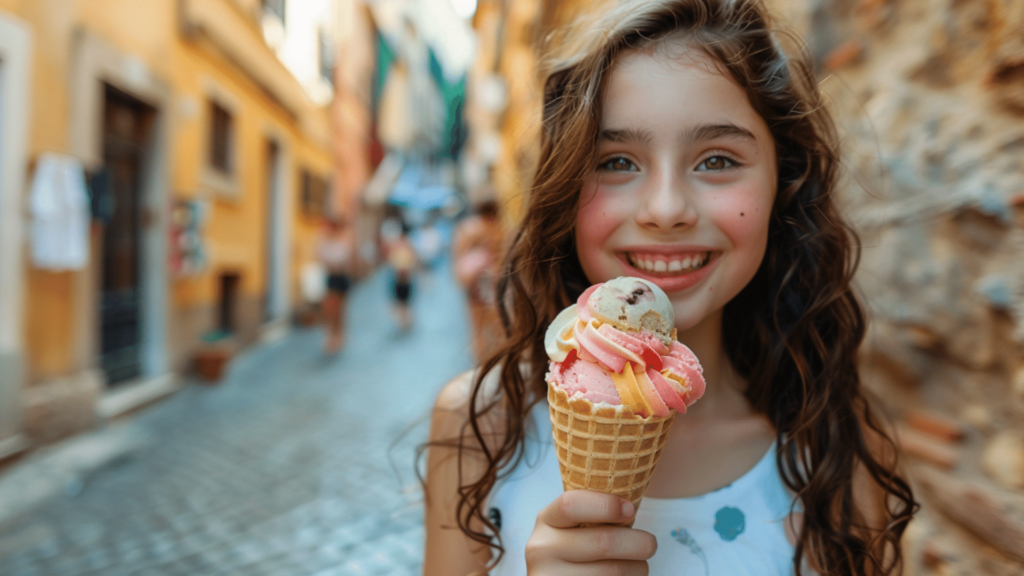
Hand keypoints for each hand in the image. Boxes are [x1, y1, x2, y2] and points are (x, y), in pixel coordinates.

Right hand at [525, 490, 656, 574]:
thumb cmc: (577, 550)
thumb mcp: (573, 527)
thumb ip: (592, 513)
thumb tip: (632, 503)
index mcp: (546, 520)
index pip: (571, 504)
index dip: (606, 505)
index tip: (630, 509)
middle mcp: (541, 548)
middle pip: (602, 542)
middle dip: (638, 543)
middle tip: (650, 544)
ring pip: (612, 571)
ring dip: (638, 568)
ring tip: (640, 565)